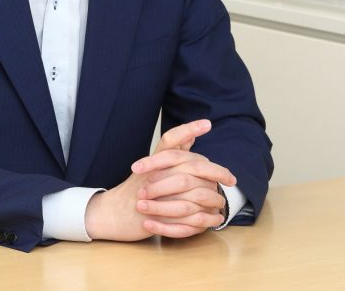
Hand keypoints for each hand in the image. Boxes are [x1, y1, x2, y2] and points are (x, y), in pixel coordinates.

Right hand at [84, 120, 230, 240]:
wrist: (113, 214)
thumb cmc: (135, 189)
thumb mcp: (153, 167)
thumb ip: (173, 152)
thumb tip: (192, 134)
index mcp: (153, 161)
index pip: (171, 140)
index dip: (188, 130)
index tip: (207, 124)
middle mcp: (154, 173)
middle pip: (189, 164)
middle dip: (214, 171)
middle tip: (231, 178)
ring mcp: (154, 193)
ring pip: (191, 191)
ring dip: (211, 197)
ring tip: (222, 201)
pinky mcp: (157, 213)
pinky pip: (185, 216)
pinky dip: (202, 219)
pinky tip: (213, 219)